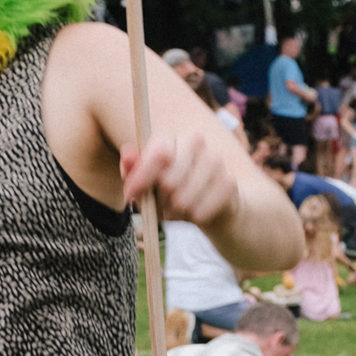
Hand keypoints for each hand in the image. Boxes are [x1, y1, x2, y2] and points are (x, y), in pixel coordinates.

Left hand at [121, 134, 240, 230]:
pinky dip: (193, 217)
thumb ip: (133, 171)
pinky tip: (195, 211)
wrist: (211, 203)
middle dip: (160, 199)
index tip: (130, 196)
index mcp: (171, 138)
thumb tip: (127, 154)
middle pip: (168, 181)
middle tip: (162, 202)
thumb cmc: (171, 192)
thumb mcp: (147, 184)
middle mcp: (195, 142)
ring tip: (178, 207)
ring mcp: (215, 160)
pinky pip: (200, 210)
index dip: (142, 177)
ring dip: (175, 211)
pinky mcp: (228, 182)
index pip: (158, 152)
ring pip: (183, 199)